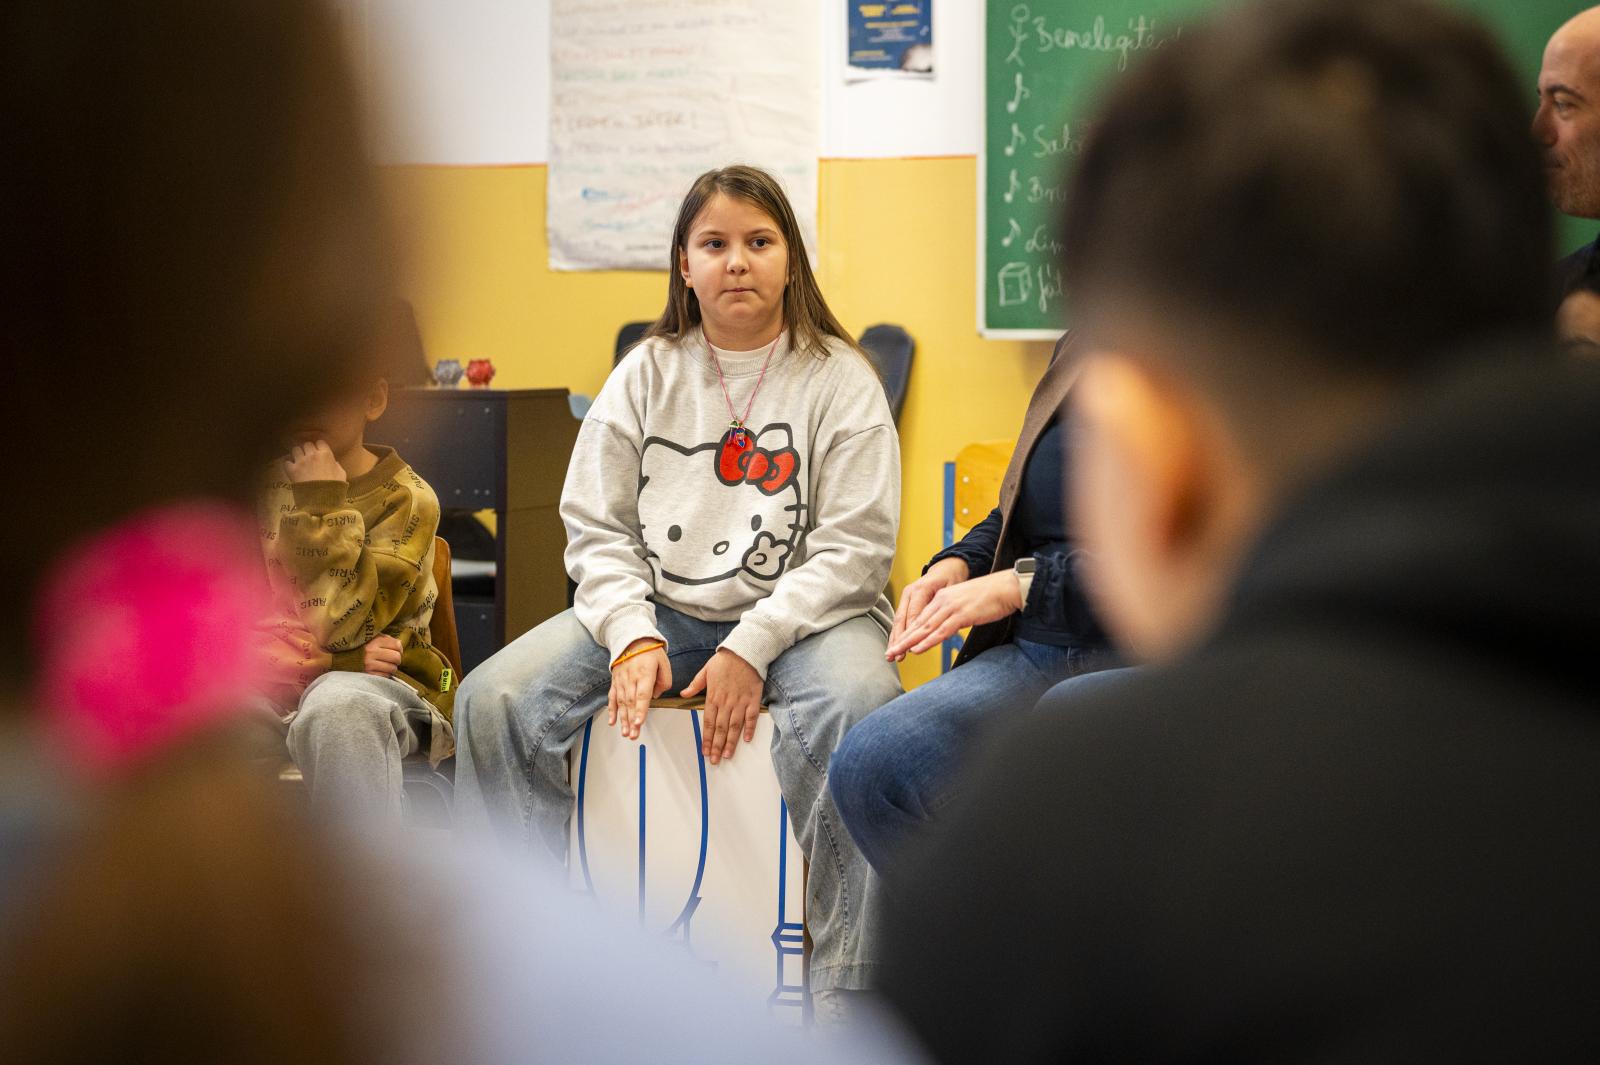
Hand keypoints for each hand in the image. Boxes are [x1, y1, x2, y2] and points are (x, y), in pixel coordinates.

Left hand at [285, 440, 346, 482]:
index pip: (320, 442)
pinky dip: (288, 463)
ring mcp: (301, 462)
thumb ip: (337, 466)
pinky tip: (292, 467)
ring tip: (299, 460)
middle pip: (307, 444)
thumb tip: (334, 463)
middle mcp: (312, 455)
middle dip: (308, 449)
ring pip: (295, 449)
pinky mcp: (292, 470)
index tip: (319, 452)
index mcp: (326, 454)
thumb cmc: (335, 488)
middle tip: (309, 456)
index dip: (319, 447)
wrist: (322, 500)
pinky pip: (286, 461)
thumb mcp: (342, 475)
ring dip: (297, 454)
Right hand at [363, 634, 402, 675]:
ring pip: (392, 668)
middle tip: (392, 660)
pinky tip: (380, 671)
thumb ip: (387, 640)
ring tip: (386, 666)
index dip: (399, 649)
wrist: (347, 658)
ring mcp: (368, 664)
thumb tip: (400, 645)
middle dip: (397, 660)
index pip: (397, 645)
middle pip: (396, 657)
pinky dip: (385, 674)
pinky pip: (385, 676)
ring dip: (392, 668)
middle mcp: (371, 652)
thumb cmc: (364, 648)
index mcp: (375, 641)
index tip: (396, 651)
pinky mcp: (367, 674)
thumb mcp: (374, 639)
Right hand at [608, 639, 671, 739]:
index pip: (642, 695)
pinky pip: (612, 698)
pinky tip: (612, 722)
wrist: (631, 638)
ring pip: (622, 703)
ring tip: (626, 733)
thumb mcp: (664, 663)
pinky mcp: (615, 682)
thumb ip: (664, 681)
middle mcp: (631, 678)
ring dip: (623, 719)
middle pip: (631, 703)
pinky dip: (612, 710)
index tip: (639, 722)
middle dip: (632, 721)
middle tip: (633, 735)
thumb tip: (656, 696)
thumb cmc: (649, 651)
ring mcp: (621, 681)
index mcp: (645, 673)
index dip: (641, 710)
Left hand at [681, 648, 762, 764]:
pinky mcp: (753, 699)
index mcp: (713, 696)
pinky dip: (750, 728)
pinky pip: (752, 716)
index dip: (706, 738)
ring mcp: (740, 701)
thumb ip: (695, 685)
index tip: (704, 751)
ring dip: (731, 742)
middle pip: (720, 728)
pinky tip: (747, 739)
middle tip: (714, 760)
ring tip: (727, 755)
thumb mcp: (705, 670)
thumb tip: (683, 694)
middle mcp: (726, 702)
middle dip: (717, 746)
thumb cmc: (725, 660)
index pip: (708, 722)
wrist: (745, 651)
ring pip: (734, 726)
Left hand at [885, 569, 1022, 659]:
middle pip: (917, 624)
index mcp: (942, 598)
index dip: (906, 633)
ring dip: (909, 642)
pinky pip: (940, 630)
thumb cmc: (990, 597)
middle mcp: (942, 601)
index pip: (919, 618)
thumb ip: (952, 616)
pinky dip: (927, 641)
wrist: (1006, 588)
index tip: (896, 645)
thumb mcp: (964, 605)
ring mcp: (951, 607)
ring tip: (897, 653)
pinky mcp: (961, 615)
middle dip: (902, 640)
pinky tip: (917, 649)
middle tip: (889, 653)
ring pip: (925, 628)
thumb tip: (944, 630)